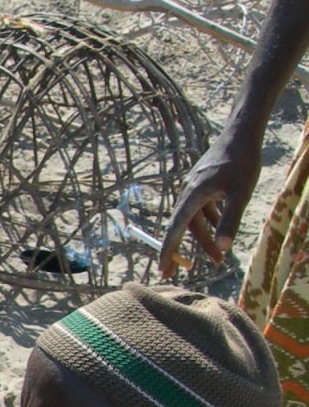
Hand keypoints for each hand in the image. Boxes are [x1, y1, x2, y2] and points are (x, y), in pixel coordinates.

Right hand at [158, 132, 262, 276]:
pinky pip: (202, 209)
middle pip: (182, 228)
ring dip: (205, 239)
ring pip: (194, 220)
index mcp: (193, 196)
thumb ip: (230, 221)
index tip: (163, 269)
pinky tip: (222, 228)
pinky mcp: (203, 184)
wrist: (241, 133)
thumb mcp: (241, 194)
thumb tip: (223, 249)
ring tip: (219, 257)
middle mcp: (188, 193)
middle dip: (181, 251)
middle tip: (176, 273)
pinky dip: (210, 222)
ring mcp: (194, 188)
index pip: (175, 230)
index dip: (168, 251)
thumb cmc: (243, 162)